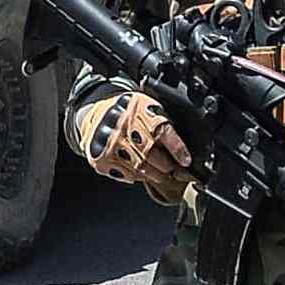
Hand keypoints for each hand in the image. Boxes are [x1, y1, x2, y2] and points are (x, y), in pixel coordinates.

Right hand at [72, 88, 190, 199]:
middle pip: (150, 152)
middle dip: (166, 165)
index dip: (176, 148)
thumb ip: (165, 123)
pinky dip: (138, 176)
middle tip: (173, 169)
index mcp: (138, 107)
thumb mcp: (149, 108)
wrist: (99, 116)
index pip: (160, 130)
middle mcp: (121, 123)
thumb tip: (185, 151)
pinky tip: (141, 171)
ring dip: (154, 174)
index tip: (185, 161)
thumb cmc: (130, 114)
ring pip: (140, 166)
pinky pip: (126, 174)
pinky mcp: (101, 158)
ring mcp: (109, 142)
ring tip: (160, 173)